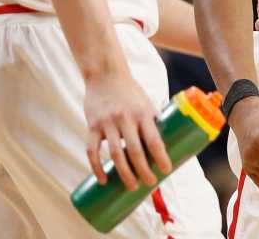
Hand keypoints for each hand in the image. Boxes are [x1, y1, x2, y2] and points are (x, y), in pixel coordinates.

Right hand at [84, 69, 172, 188]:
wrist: (105, 73)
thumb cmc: (130, 91)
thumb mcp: (146, 102)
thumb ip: (152, 121)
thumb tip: (165, 143)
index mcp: (143, 113)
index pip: (154, 140)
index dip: (161, 157)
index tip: (166, 170)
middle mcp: (126, 118)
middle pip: (136, 151)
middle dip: (143, 171)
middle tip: (149, 184)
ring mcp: (108, 123)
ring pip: (116, 154)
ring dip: (124, 174)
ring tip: (132, 186)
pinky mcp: (92, 125)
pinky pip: (93, 150)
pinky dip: (97, 167)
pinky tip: (103, 180)